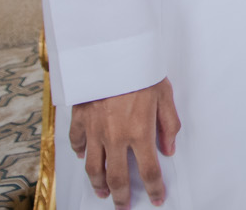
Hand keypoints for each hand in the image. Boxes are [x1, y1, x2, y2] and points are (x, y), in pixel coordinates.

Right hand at [68, 78, 179, 207]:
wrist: (112, 52)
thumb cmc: (141, 70)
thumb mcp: (165, 94)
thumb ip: (169, 124)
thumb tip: (169, 149)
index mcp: (140, 132)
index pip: (149, 171)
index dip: (154, 189)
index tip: (157, 198)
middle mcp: (116, 137)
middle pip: (117, 178)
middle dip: (121, 198)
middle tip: (124, 207)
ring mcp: (95, 130)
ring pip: (93, 168)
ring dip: (97, 184)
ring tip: (102, 193)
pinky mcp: (80, 119)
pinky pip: (76, 143)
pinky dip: (78, 153)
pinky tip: (82, 158)